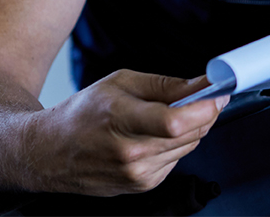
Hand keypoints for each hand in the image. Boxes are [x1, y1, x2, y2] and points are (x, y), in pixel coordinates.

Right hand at [25, 69, 227, 195]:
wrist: (50, 152)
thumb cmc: (81, 114)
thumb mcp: (121, 82)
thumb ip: (165, 85)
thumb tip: (201, 83)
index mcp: (120, 120)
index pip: (176, 121)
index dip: (205, 107)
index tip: (220, 92)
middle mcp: (129, 154)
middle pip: (189, 135)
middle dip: (205, 113)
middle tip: (207, 95)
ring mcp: (136, 175)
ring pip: (187, 147)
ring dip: (191, 128)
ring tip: (171, 113)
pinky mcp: (141, 186)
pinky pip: (175, 160)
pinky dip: (175, 144)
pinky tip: (155, 134)